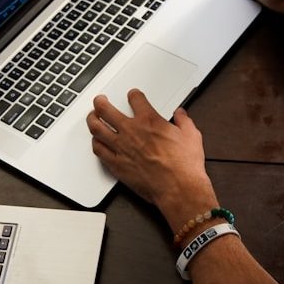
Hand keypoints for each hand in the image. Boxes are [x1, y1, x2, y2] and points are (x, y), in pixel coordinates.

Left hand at [86, 89, 215, 219]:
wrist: (178, 188)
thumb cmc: (184, 166)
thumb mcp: (191, 136)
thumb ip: (184, 121)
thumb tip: (180, 114)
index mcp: (149, 121)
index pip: (135, 99)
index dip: (133, 95)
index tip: (133, 95)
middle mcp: (131, 131)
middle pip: (106, 110)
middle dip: (100, 102)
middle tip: (100, 101)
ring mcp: (121, 148)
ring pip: (97, 129)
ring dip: (92, 120)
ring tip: (92, 117)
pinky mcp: (116, 165)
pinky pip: (99, 151)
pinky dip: (95, 144)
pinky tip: (96, 142)